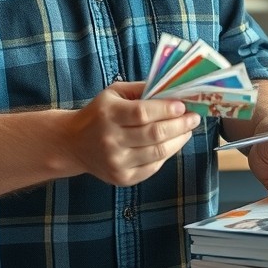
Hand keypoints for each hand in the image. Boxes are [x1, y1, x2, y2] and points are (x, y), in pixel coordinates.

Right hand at [65, 81, 199, 187]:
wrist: (73, 144)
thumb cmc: (99, 114)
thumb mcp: (114, 93)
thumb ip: (141, 89)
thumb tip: (173, 90)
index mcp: (108, 114)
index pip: (142, 113)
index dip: (166, 110)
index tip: (183, 106)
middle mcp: (111, 140)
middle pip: (154, 134)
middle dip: (180, 125)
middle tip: (194, 118)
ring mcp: (116, 162)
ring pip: (158, 153)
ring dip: (179, 140)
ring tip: (187, 130)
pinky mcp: (122, 178)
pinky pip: (153, 167)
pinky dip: (167, 155)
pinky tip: (173, 144)